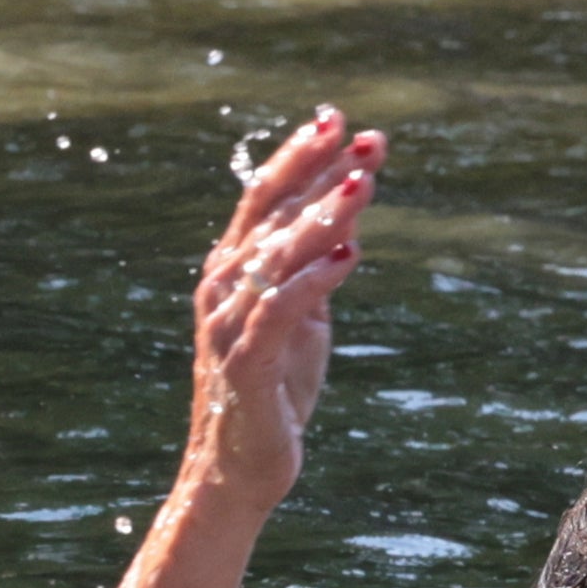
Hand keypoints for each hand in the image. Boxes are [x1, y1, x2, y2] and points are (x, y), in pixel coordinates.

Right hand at [179, 107, 377, 506]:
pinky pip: (281, 311)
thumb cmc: (274, 389)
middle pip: (268, 213)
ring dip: (323, 216)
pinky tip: (352, 255)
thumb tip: (349, 209)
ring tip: (364, 183)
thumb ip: (318, 262)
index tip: (339, 120)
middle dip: (314, 170)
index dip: (300, 156)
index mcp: (232, 268)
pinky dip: (315, 280)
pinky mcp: (245, 363)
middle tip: (358, 135)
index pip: (264, 197)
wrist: (239, 468)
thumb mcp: (305, 314)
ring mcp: (227, 323)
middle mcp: (222, 286)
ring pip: (277, 255)